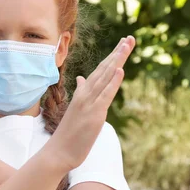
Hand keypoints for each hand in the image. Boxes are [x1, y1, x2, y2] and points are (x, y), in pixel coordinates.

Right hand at [47, 35, 135, 171]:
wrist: (58, 151)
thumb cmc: (69, 134)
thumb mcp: (76, 109)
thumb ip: (80, 91)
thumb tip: (81, 78)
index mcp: (84, 93)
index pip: (100, 70)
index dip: (112, 57)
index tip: (123, 44)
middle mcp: (86, 94)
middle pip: (105, 69)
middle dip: (118, 53)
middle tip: (130, 38)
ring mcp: (89, 103)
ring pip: (105, 77)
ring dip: (117, 60)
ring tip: (127, 45)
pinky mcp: (94, 114)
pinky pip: (105, 95)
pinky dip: (113, 82)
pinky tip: (120, 70)